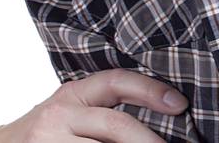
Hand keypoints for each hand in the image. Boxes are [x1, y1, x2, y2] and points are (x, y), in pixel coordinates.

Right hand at [0, 69, 189, 142]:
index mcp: (70, 95)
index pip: (116, 82)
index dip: (151, 90)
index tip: (180, 104)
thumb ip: (100, 111)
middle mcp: (58, 115)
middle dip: (148, 140)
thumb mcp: (66, 112)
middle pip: (115, 125)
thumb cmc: (38, 134)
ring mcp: (47, 141)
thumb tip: (160, 121)